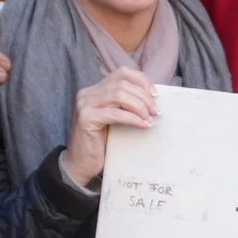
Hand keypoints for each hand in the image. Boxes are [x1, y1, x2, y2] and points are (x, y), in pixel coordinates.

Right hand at [63, 68, 160, 185]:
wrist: (81, 164)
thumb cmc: (102, 143)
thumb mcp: (116, 118)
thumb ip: (127, 105)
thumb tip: (153, 98)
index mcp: (96, 90)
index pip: (122, 73)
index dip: (142, 81)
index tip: (155, 95)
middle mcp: (88, 93)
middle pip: (122, 83)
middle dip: (144, 96)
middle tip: (156, 111)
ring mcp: (85, 105)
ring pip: (119, 94)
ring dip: (139, 106)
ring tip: (150, 118)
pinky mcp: (86, 119)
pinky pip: (115, 114)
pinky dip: (133, 118)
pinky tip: (144, 125)